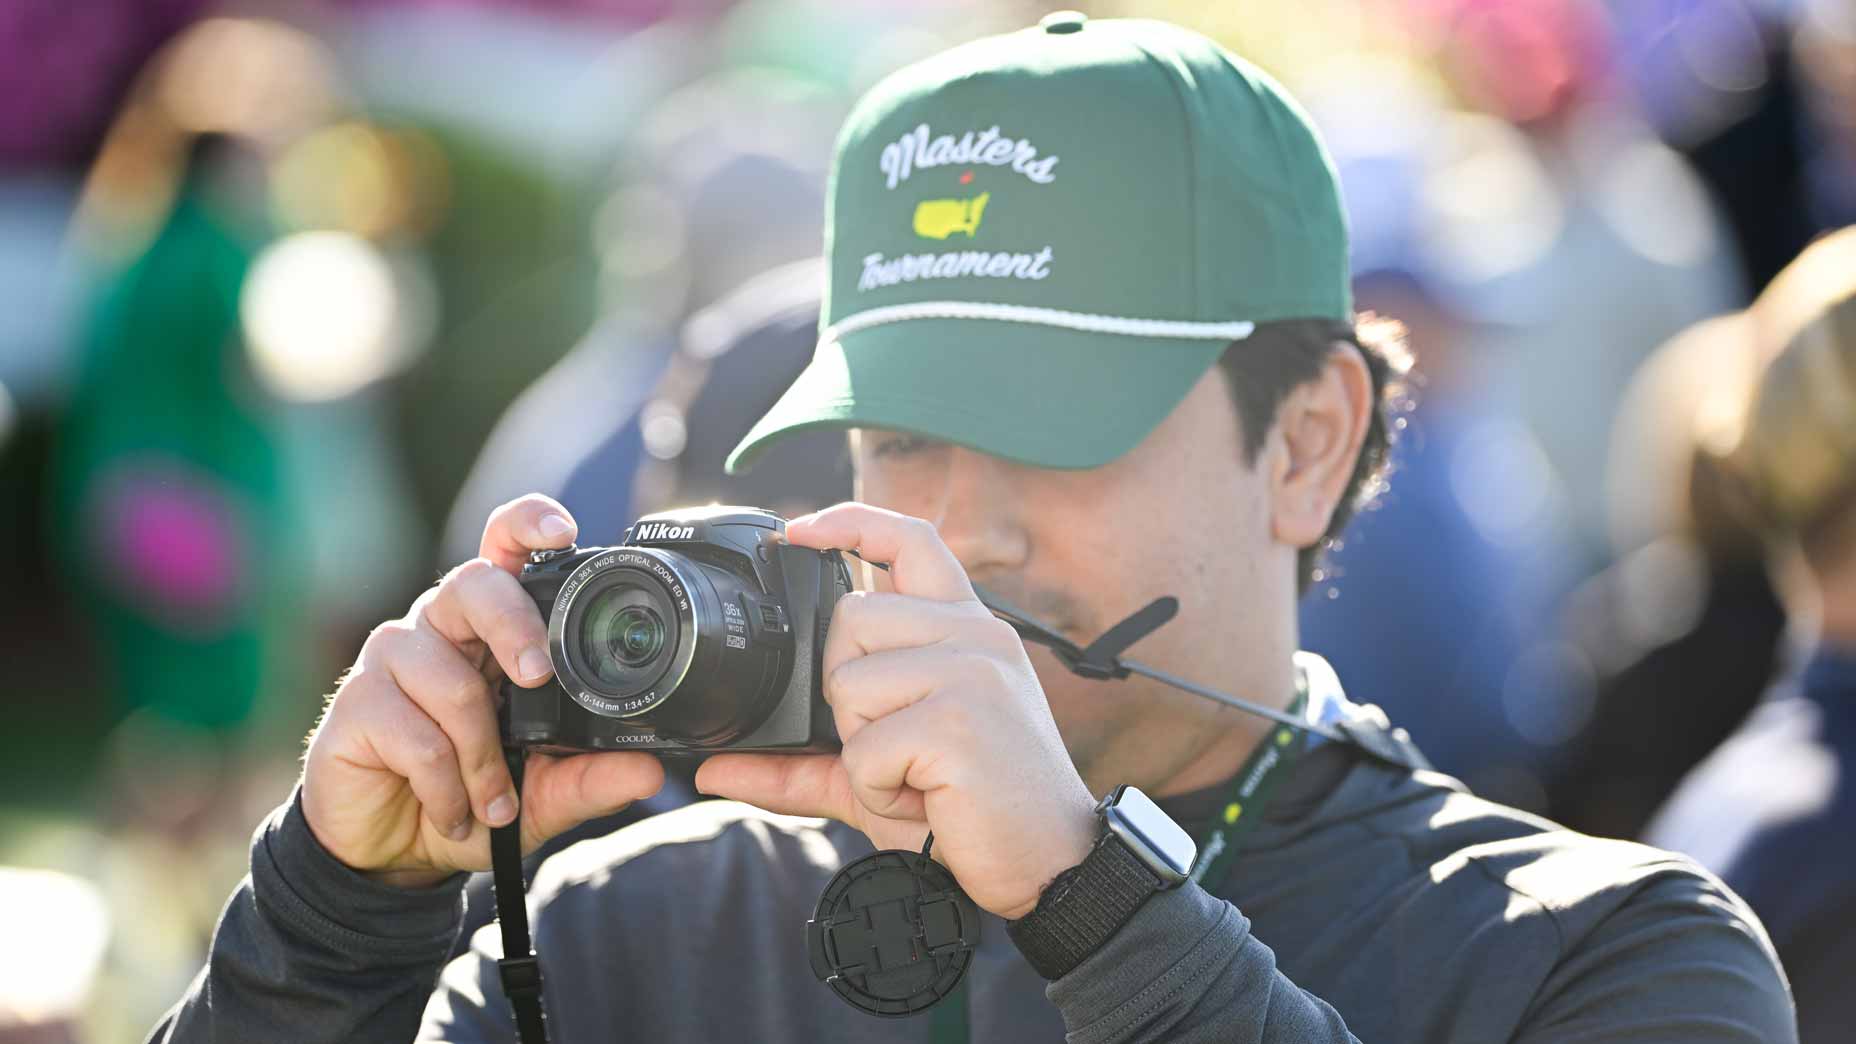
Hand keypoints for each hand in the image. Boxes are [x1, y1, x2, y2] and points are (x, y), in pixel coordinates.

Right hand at [302, 495, 664, 887]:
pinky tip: (453, 810)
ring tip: (495, 803)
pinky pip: (420, 737)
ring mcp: (392, 657)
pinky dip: (449, 787)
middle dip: (515, 628)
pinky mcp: (356, 702)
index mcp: (488, 625)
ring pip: (455, 683)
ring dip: (485, 758)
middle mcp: (440, 625)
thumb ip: (589, 780)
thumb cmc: (468, 796)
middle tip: (538, 676)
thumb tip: (648, 772)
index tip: (562, 532)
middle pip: (475, 585)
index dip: (527, 525)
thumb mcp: (542, 795)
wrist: (393, 848)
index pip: (502, 549)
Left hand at [696, 503, 1096, 919]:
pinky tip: (925, 799)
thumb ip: (804, 760)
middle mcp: (976, 635)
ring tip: (917, 779)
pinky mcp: (959, 721)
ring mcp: (970, 672)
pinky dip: (877, 790)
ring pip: (848, 685)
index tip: (798, 531)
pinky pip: (864, 748)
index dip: (850, 521)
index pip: (911, 540)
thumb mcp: (883, 772)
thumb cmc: (977, 809)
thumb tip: (713, 767)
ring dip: (862, 752)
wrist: (1052, 865)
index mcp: (968, 628)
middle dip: (845, 695)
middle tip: (899, 747)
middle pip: (850, 620)